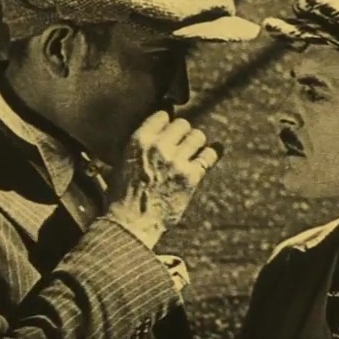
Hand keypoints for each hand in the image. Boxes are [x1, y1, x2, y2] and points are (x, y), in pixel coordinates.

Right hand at [107, 111, 220, 248]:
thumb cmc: (124, 194)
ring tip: (191, 151)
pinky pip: (210, 155)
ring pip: (197, 136)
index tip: (169, 128)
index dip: (167, 121)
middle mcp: (159, 147)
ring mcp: (177, 161)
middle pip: (183, 124)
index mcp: (139, 140)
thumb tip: (162, 126)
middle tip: (180, 143)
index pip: (163, 114)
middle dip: (182, 133)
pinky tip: (214, 151)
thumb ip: (143, 142)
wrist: (131, 224)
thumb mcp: (124, 160)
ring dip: (195, 143)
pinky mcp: (191, 176)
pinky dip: (213, 152)